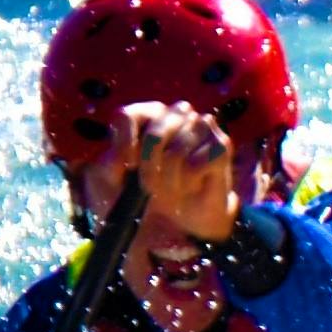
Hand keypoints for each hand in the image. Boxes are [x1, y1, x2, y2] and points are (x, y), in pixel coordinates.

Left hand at [117, 98, 241, 250]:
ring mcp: (201, 125)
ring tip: (172, 189)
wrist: (184, 218)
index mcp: (148, 115)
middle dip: (150, 168)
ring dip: (170, 180)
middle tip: (149, 187)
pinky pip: (195, 164)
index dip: (123, 144)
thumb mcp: (116, 181)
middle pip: (155, 134)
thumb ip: (110, 165)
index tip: (126, 167)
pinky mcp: (220, 144)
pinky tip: (191, 186)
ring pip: (177, 151)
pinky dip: (188, 183)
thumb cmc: (151, 192)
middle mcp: (176, 114)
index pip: (126, 116)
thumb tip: (120, 159)